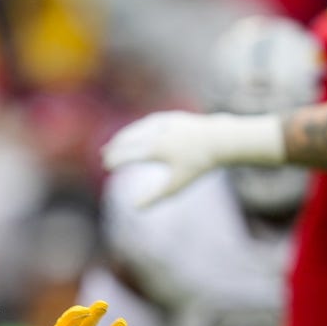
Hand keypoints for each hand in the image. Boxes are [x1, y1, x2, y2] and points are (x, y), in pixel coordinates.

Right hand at [102, 111, 283, 207]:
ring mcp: (165, 123)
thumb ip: (153, 197)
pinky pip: (149, 122)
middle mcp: (158, 134)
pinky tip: (135, 132)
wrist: (222, 141)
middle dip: (116, 147)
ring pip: (138, 129)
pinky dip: (139, 128)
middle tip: (104, 154)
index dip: (116, 160)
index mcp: (157, 150)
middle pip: (130, 140)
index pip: (129, 155)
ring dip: (125, 136)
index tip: (108, 166)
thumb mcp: (176, 186)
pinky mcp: (172, 117)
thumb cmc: (199, 166)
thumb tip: (135, 208)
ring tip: (116, 143)